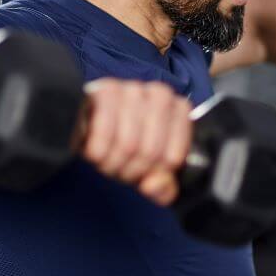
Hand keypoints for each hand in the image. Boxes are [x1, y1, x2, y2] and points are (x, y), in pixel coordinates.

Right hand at [80, 79, 193, 205]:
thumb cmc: (130, 144)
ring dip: (113, 163)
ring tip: (108, 163)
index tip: (144, 176)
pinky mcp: (106, 89)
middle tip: (121, 171)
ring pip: (128, 143)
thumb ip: (162, 187)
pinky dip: (98, 150)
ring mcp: (134, 88)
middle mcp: (160, 94)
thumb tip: (153, 187)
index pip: (172, 158)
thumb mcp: (151, 171)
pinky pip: (104, 130)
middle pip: (150, 151)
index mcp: (180, 110)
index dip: (154, 174)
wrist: (96, 123)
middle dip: (131, 171)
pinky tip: (96, 153)